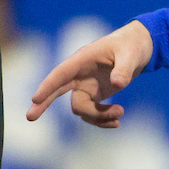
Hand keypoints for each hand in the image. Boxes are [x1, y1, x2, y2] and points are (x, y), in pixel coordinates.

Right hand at [27, 20, 153, 126]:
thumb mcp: (130, 55)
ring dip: (97, 116)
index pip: (60, 73)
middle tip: (29, 118)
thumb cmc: (130, 46)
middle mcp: (79, 74)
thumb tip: (118, 84)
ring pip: (80, 108)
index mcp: (82, 59)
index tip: (35, 98)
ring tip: (121, 113)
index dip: (47, 86)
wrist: (138, 50)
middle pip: (55, 90)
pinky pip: (91, 113)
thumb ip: (124, 68)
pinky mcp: (94, 96)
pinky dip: (101, 120)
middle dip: (42, 104)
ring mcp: (85, 86)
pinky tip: (116, 123)